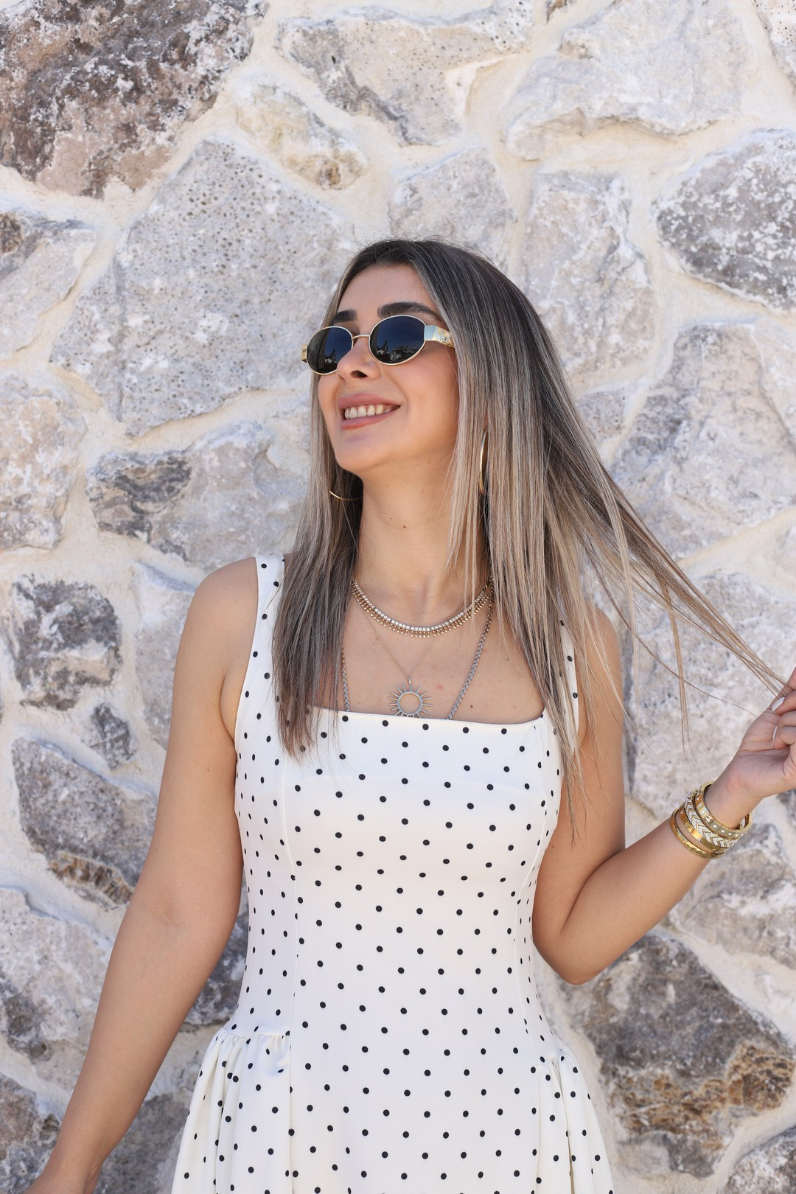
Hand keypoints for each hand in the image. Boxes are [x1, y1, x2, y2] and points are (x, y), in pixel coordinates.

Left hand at [716, 666, 795, 806]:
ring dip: (784, 724)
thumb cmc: (761, 743)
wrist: (743, 769)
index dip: (795, 695)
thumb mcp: (777, 712)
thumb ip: (792, 692)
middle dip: (790, 704)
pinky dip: (785, 735)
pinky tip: (779, 747)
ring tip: (778, 739)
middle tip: (777, 715)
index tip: (780, 705)